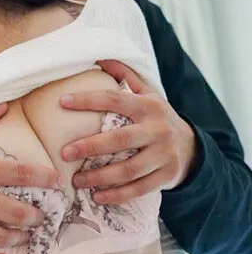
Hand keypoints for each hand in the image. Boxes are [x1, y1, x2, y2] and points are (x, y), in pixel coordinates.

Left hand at [59, 60, 198, 204]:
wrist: (191, 147)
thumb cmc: (155, 117)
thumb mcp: (146, 93)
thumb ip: (125, 75)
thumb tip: (99, 56)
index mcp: (148, 106)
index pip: (115, 99)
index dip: (88, 100)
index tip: (62, 102)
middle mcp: (158, 129)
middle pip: (120, 140)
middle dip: (90, 147)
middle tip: (63, 153)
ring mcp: (164, 155)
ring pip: (129, 169)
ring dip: (100, 177)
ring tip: (76, 181)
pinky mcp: (166, 176)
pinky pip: (139, 189)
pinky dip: (117, 195)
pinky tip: (97, 197)